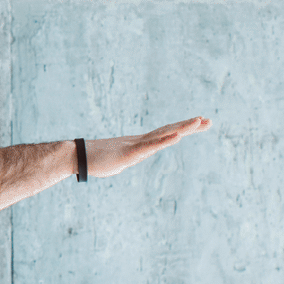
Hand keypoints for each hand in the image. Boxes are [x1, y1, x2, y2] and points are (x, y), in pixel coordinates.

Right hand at [85, 116, 210, 178]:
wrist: (74, 157)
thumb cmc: (93, 161)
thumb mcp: (115, 163)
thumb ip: (124, 161)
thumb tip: (124, 162)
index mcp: (139, 144)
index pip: (165, 134)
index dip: (182, 128)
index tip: (200, 123)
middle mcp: (140, 142)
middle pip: (169, 131)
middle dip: (189, 126)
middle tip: (209, 120)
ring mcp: (135, 146)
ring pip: (162, 135)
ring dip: (181, 129)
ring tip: (199, 121)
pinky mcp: (129, 153)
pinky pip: (150, 146)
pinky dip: (165, 141)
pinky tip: (177, 137)